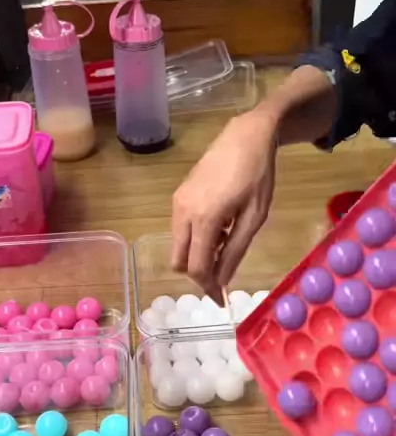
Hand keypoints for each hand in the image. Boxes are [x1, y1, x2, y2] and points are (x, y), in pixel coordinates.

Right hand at [171, 107, 277, 300]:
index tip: (220, 300)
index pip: (196, 267)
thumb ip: (235, 251)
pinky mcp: (178, 195)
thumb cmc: (257, 175)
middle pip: (178, 261)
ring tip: (225, 245)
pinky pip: (180, 229)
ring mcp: (177, 202)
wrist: (245, 135)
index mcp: (204, 219)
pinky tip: (218, 228)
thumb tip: (222, 281)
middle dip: (197, 275)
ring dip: (197, 255)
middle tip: (221, 277)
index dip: (207, 287)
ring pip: (178, 246)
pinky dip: (195, 240)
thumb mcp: (254, 217)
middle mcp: (183, 213)